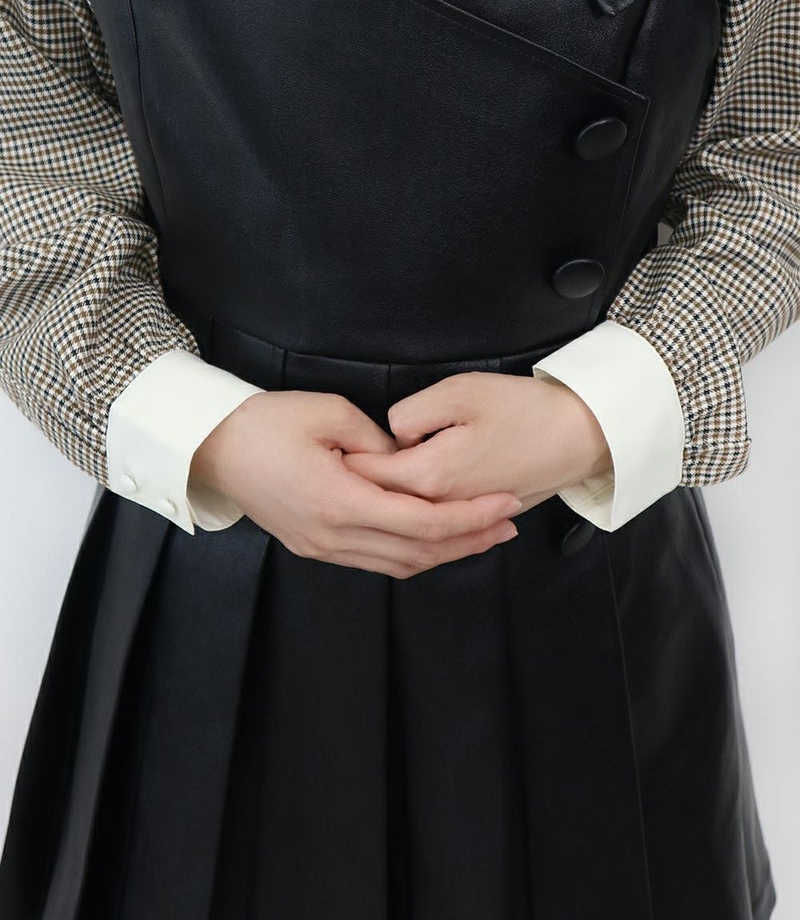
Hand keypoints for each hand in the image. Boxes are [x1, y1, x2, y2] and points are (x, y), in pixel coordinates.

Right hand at [190, 389, 521, 578]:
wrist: (211, 448)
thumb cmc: (265, 423)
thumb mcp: (330, 414)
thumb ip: (380, 442)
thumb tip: (410, 460)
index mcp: (340, 502)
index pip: (423, 522)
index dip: (470, 516)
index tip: (505, 502)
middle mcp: (333, 536)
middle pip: (419, 552)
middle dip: (470, 539)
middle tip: (509, 524)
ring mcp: (323, 547)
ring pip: (399, 564)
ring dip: (445, 553)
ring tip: (483, 535)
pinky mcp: (316, 547)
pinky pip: (376, 560)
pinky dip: (413, 553)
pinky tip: (435, 539)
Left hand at [341, 372, 611, 512]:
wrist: (581, 436)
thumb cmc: (525, 409)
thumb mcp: (461, 392)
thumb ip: (412, 413)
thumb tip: (389, 433)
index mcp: (429, 475)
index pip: (365, 475)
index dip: (342, 458)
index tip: (324, 446)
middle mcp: (440, 505)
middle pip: (379, 504)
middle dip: (355, 486)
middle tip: (334, 465)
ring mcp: (459, 517)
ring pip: (404, 521)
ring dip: (381, 505)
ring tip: (360, 489)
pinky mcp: (475, 518)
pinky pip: (432, 528)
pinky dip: (411, 517)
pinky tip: (404, 503)